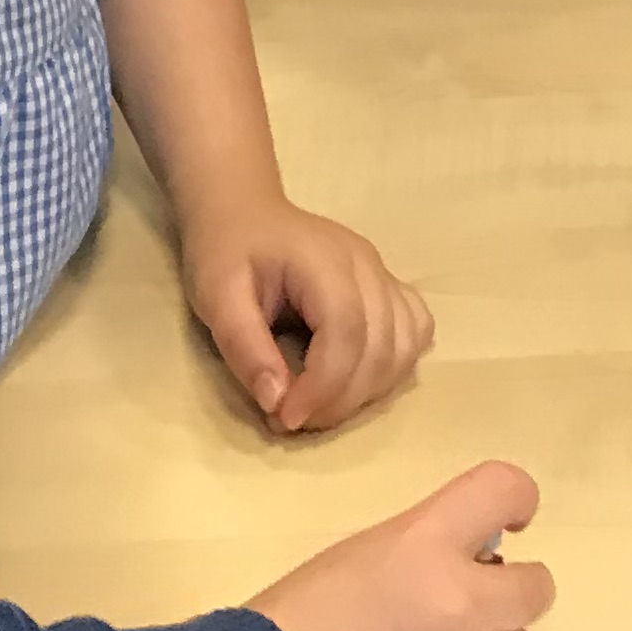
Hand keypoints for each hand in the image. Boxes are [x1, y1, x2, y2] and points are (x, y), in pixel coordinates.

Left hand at [181, 188, 433, 433]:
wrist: (243, 213)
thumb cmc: (226, 252)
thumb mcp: (216, 297)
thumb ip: (244, 348)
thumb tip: (277, 402)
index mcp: (323, 260)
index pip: (346, 330)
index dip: (323, 386)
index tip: (286, 417)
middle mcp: (366, 264)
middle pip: (380, 346)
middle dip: (340, 399)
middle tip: (293, 418)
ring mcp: (383, 273)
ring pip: (404, 346)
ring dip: (368, 391)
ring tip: (320, 403)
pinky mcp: (388, 287)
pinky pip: (415, 331)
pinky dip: (393, 367)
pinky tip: (356, 379)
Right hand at [250, 461, 551, 630]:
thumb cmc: (305, 609)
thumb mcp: (372, 550)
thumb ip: (429, 544)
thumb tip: (478, 553)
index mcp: (426, 542)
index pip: (506, 490)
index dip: (518, 498)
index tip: (512, 516)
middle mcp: (458, 601)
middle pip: (538, 587)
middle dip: (515, 587)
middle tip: (482, 592)